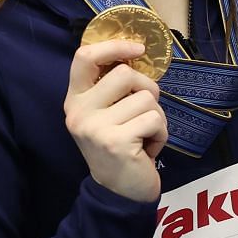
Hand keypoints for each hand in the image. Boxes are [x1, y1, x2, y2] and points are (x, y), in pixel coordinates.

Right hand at [65, 39, 167, 203]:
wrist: (119, 191)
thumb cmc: (121, 146)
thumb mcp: (108, 114)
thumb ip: (114, 88)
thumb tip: (137, 53)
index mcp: (75, 99)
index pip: (84, 57)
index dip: (113, 46)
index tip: (138, 48)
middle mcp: (78, 112)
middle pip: (126, 74)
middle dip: (148, 90)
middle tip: (145, 114)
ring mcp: (95, 127)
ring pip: (146, 99)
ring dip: (157, 117)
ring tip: (144, 136)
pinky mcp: (116, 142)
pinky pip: (155, 120)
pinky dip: (161, 134)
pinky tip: (147, 148)